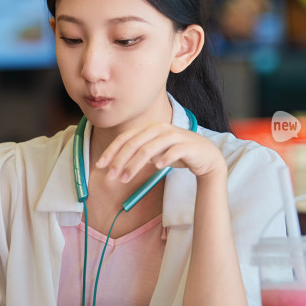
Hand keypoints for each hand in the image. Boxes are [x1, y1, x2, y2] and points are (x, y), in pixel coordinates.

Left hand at [95, 123, 226, 181]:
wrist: (206, 156)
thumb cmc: (177, 154)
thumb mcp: (154, 152)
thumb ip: (137, 154)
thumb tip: (115, 164)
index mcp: (150, 128)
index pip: (125, 138)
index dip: (111, 151)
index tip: (100, 165)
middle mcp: (160, 128)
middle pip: (134, 143)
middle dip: (120, 160)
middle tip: (111, 176)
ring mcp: (175, 135)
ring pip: (150, 148)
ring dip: (135, 164)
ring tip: (126, 178)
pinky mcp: (188, 145)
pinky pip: (174, 151)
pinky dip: (164, 158)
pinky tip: (157, 168)